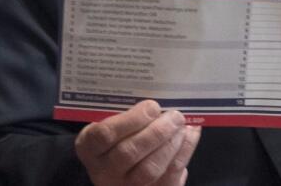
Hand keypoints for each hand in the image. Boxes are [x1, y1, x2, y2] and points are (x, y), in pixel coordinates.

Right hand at [74, 99, 201, 185]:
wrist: (120, 174)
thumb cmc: (117, 139)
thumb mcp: (111, 126)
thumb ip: (128, 117)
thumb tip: (159, 105)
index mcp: (90, 148)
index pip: (104, 134)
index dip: (131, 120)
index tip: (152, 106)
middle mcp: (103, 171)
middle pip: (129, 153)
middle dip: (157, 132)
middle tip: (175, 115)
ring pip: (149, 169)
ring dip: (171, 144)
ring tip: (182, 125)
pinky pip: (169, 176)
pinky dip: (184, 152)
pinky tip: (190, 135)